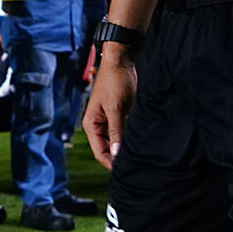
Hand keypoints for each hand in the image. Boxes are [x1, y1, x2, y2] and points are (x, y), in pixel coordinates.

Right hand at [83, 46, 136, 166]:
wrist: (121, 61)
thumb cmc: (115, 81)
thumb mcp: (116, 108)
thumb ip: (116, 131)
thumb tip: (117, 154)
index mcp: (92, 125)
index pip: (100, 152)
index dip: (112, 163)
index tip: (126, 170)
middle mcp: (98, 125)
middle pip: (108, 149)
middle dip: (119, 156)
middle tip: (137, 164)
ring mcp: (109, 121)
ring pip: (117, 142)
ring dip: (126, 147)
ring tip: (140, 154)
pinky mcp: (119, 116)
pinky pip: (124, 132)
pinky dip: (130, 137)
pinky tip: (140, 141)